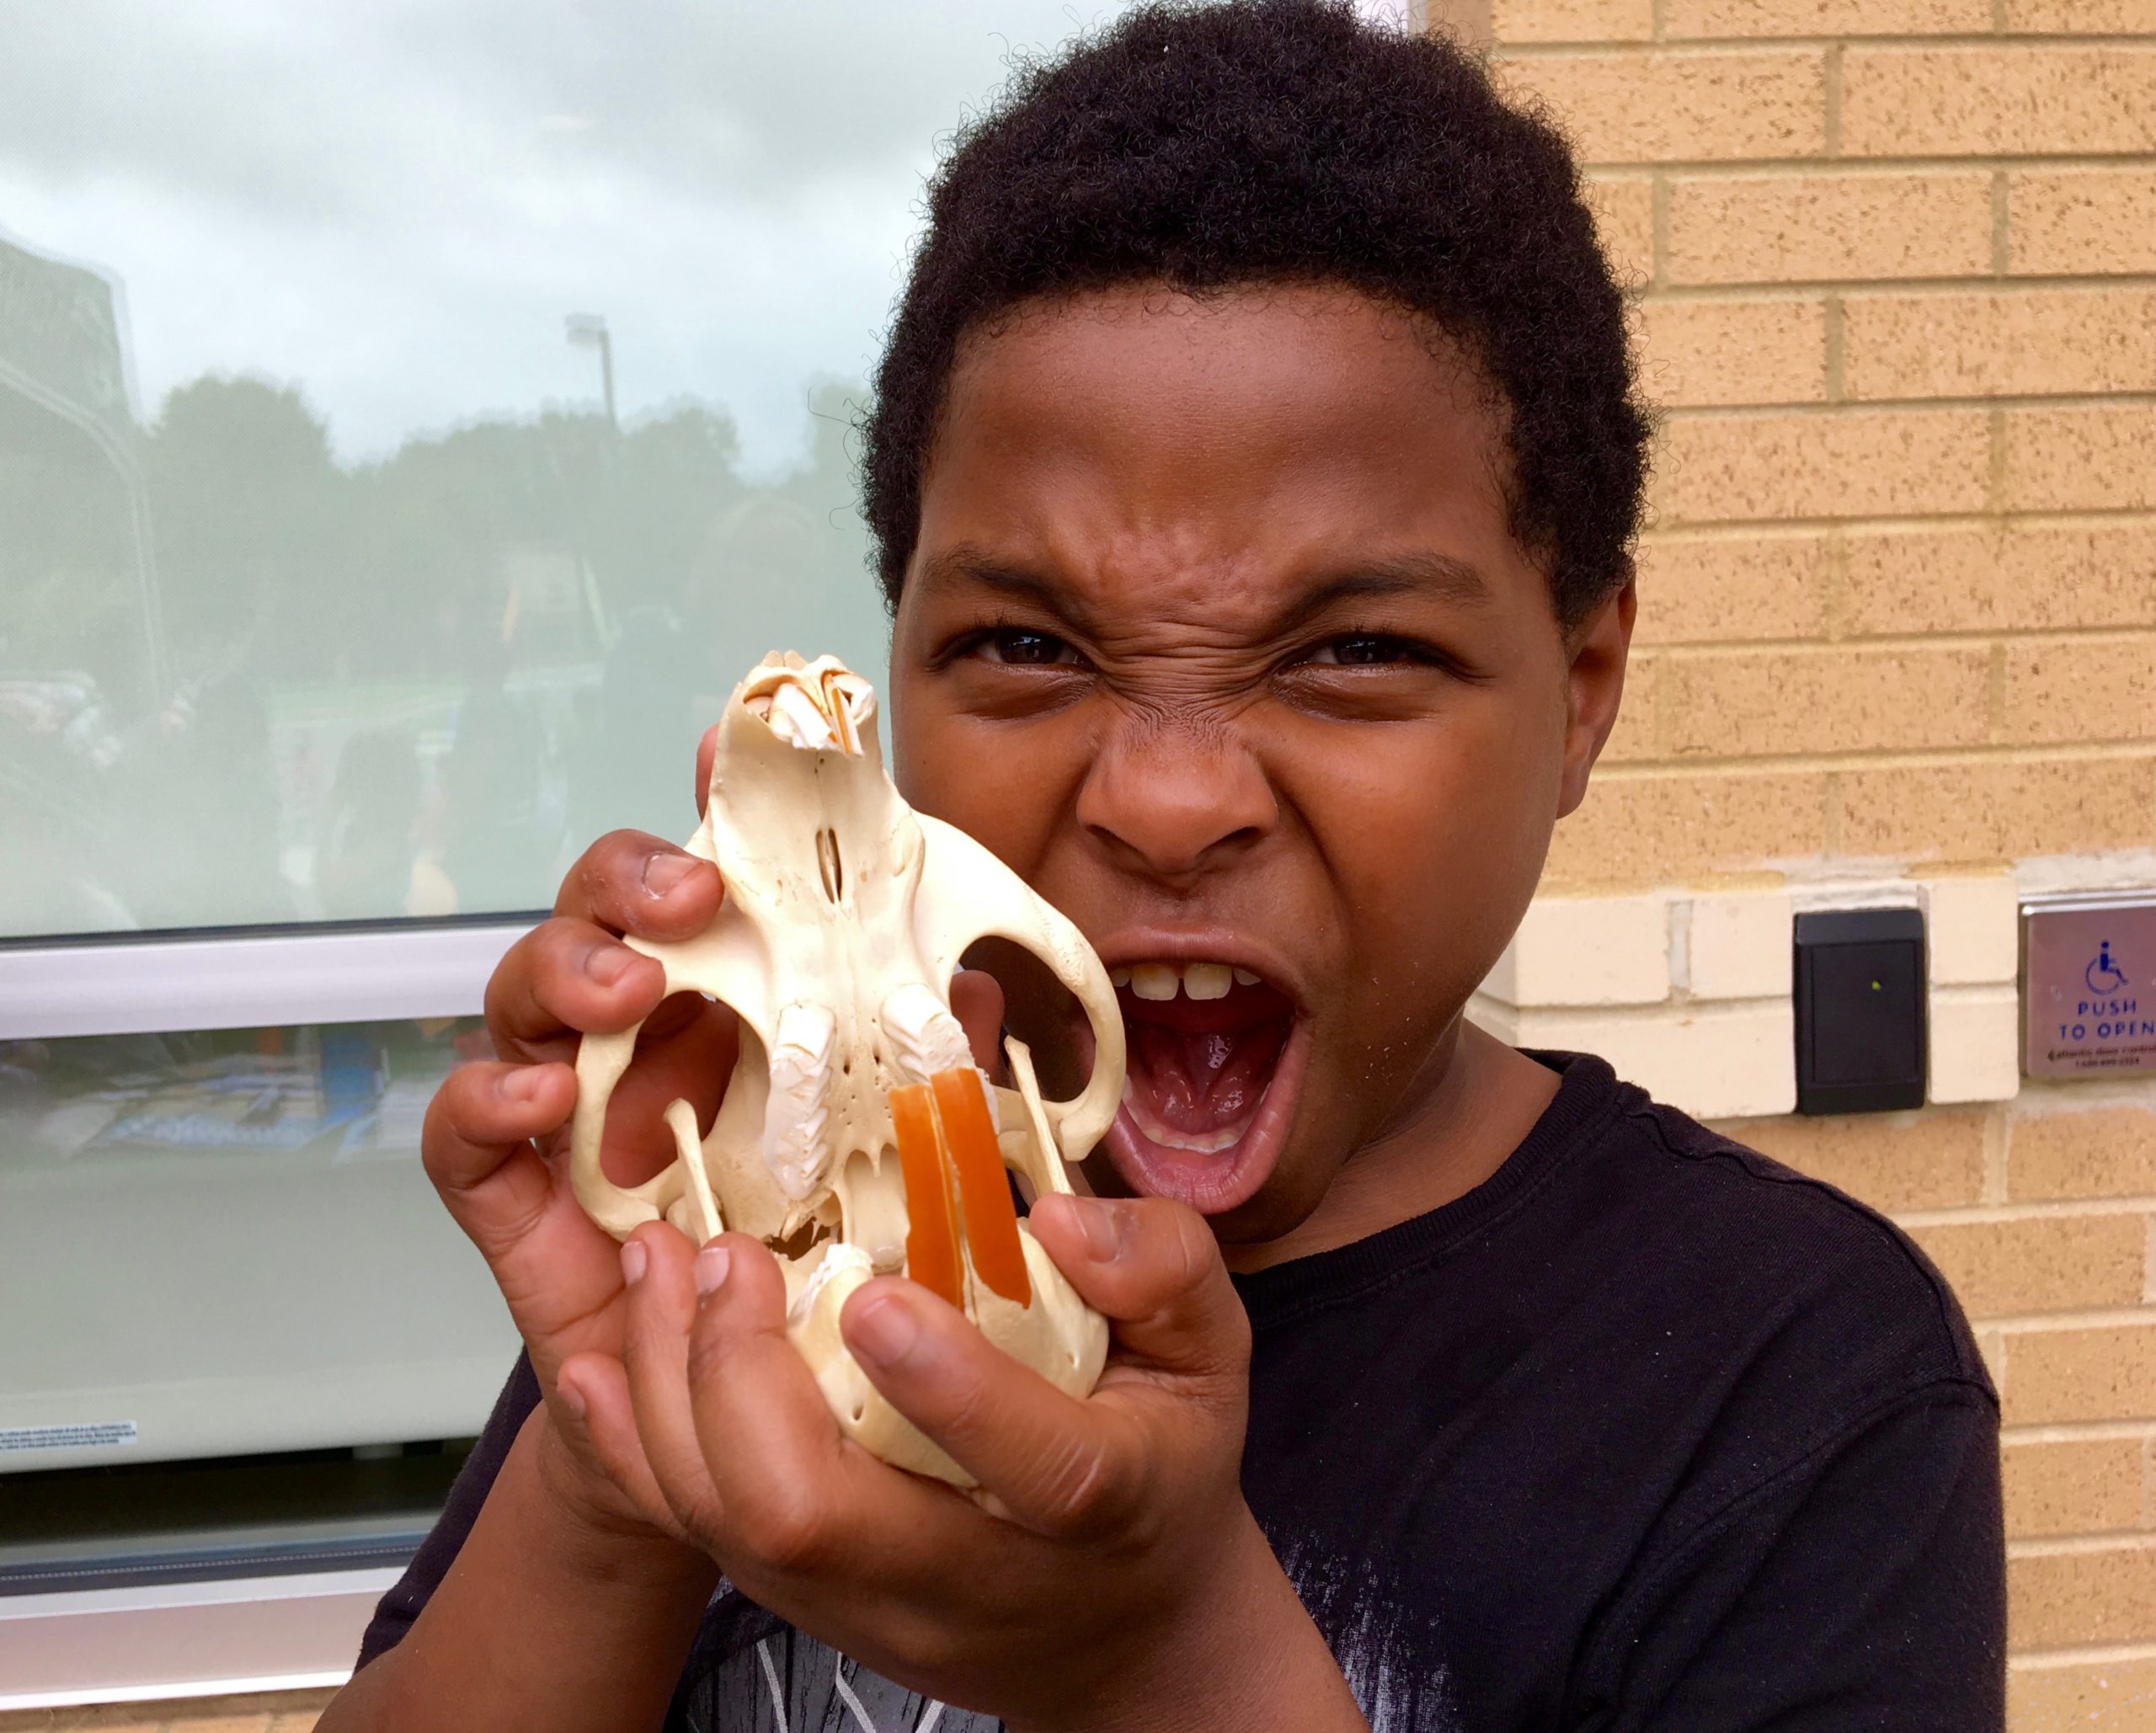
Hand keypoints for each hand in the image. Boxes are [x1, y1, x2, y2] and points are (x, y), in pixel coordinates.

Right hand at [422, 725, 1010, 1541]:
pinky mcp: (517, 1201)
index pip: (712, 882)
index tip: (733, 754)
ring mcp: (568, 1112)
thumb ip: (929, 1064)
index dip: (714, 811)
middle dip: (629, 879)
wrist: (756, 1421)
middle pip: (600, 912)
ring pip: (526, 994)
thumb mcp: (902, 1158)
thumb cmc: (823, 1267)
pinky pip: (463, 1134)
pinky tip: (539, 1095)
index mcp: (735, 1005)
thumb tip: (982, 978)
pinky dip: (482, 1098)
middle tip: (690, 894)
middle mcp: (642, 1039)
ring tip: (624, 985)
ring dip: (565, 967)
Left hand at [572, 1193, 1365, 1730]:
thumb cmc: (1161, 1463)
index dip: (953, 1390)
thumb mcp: (1210, 1353)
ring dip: (668, 1392)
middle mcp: (972, 1573)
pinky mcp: (804, 1607)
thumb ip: (1164, 1269)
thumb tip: (1060, 1216)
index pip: (1038, 1469)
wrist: (1122, 1635)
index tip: (875, 1294)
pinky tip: (609, 1361)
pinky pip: (696, 1542)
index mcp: (1101, 1500)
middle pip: (818, 1515)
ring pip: (730, 1529)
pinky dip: (634, 1451)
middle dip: (741, 1379)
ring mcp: (870, 1603)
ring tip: (658, 1264)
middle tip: (726, 1254)